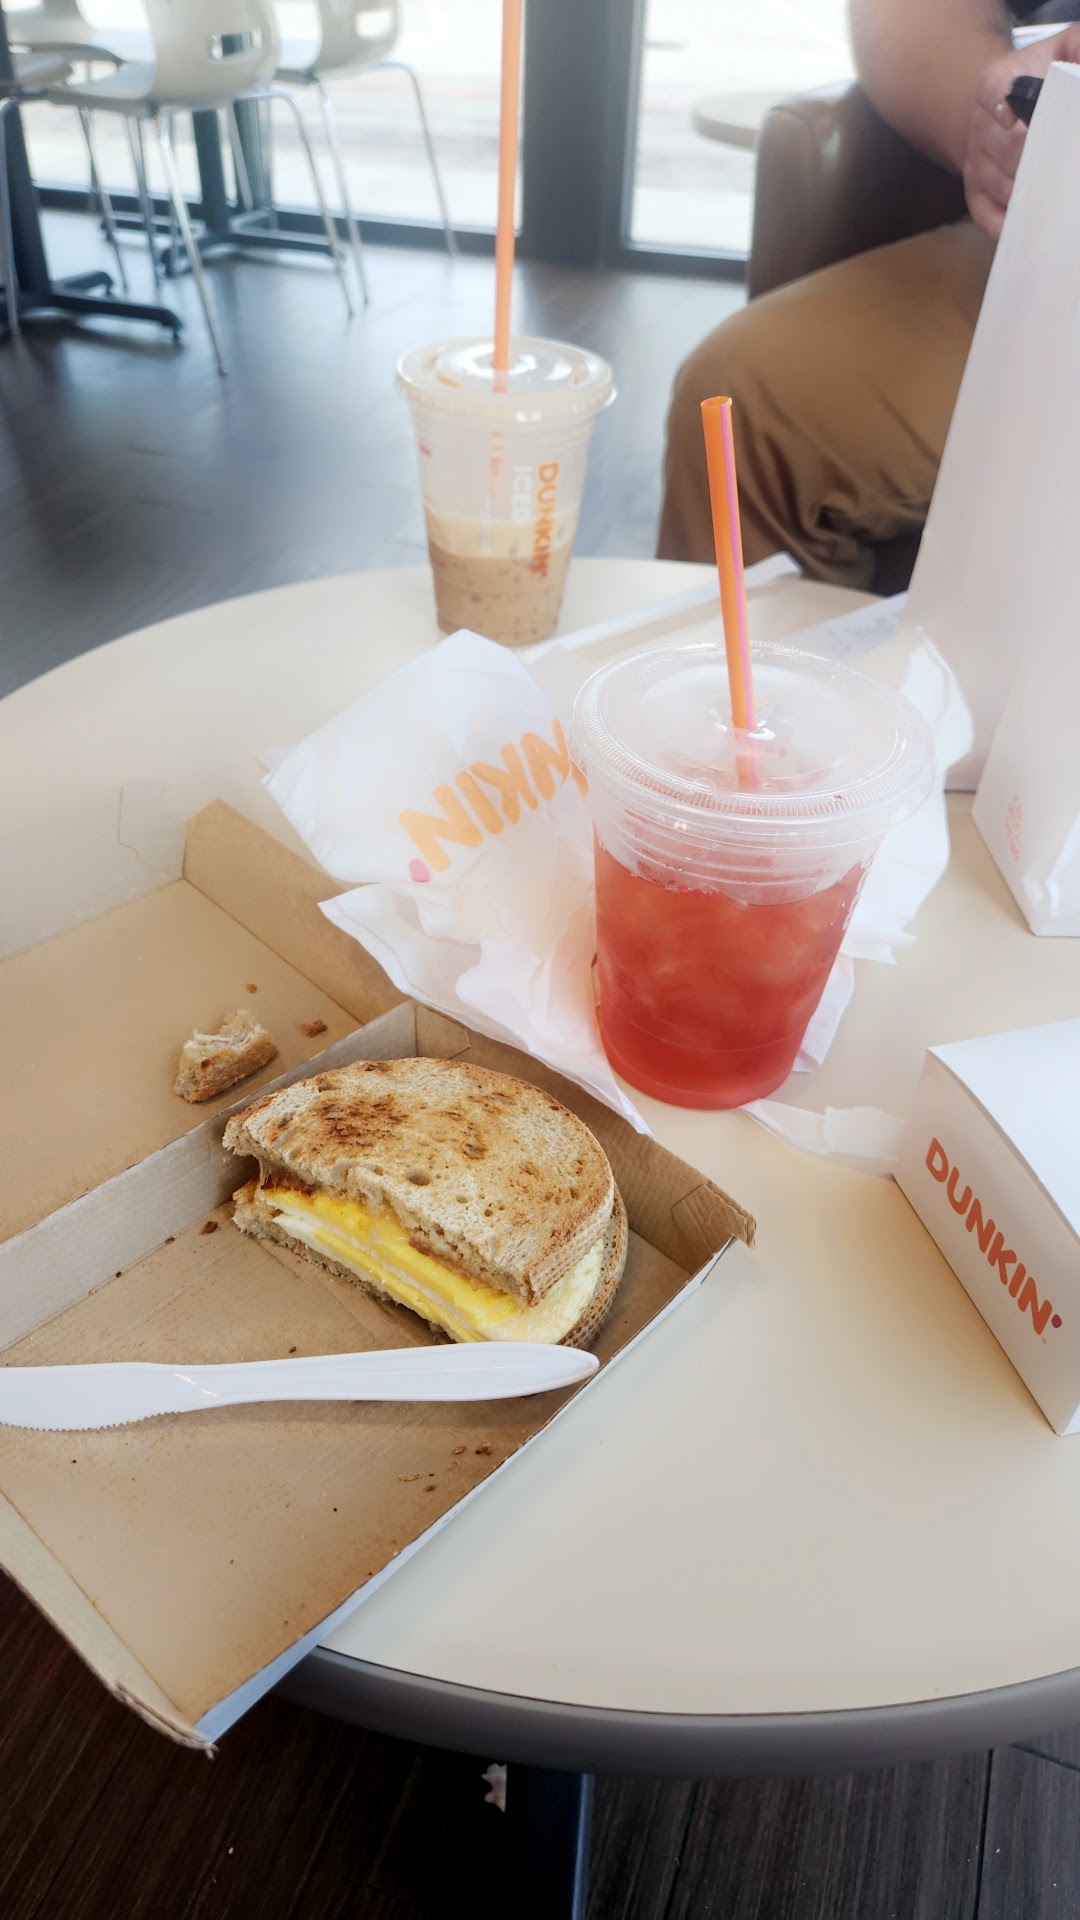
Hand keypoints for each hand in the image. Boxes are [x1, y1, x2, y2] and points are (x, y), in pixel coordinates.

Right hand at [965, 28, 1079, 238]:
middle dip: (1037, 159)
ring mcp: (976, 163)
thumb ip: (1076, 48)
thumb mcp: (1060, 50)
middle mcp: (980, 127)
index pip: (990, 91)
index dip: (999, 102)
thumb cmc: (1040, 78)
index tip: (1010, 114)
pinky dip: (1006, 224)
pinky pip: (985, 216)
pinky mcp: (975, 193)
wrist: (1007, 105)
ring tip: (1057, 192)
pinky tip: (1031, 220)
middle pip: (1005, 150)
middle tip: (1064, 163)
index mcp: (996, 84)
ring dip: (1030, 192)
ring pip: (1001, 185)